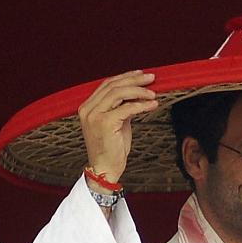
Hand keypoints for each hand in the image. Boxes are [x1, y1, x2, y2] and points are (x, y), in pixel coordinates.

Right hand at [78, 70, 157, 184]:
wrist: (105, 168)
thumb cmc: (112, 148)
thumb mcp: (117, 123)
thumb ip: (122, 108)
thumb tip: (138, 95)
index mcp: (88, 106)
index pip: (107, 84)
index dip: (125, 77)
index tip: (141, 74)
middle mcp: (88, 109)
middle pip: (113, 86)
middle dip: (134, 80)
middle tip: (152, 78)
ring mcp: (94, 115)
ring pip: (119, 93)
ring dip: (139, 91)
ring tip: (153, 93)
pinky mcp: (104, 123)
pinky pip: (126, 108)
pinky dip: (141, 105)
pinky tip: (152, 104)